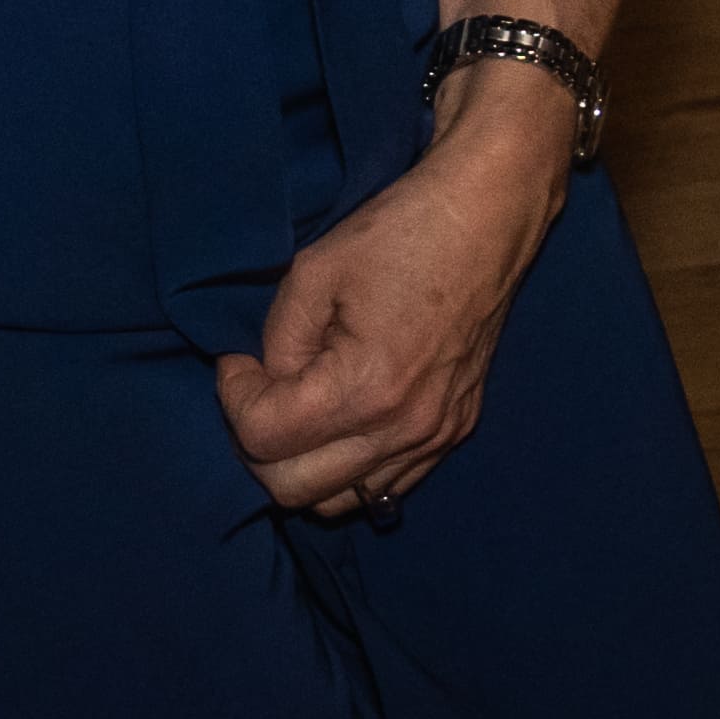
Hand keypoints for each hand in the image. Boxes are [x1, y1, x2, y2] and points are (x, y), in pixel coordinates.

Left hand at [213, 76, 571, 516]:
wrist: (486, 218)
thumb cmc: (399, 233)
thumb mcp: (313, 273)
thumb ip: (278, 343)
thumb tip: (267, 383)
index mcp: (365, 388)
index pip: (264, 440)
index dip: (233, 400)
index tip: (236, 362)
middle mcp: (403, 430)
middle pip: (293, 490)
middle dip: (257, 444)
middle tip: (258, 391)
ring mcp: (434, 438)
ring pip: (339, 501)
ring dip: (303, 463)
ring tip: (299, 406)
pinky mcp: (455, 432)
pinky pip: (384, 485)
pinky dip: (349, 466)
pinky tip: (343, 416)